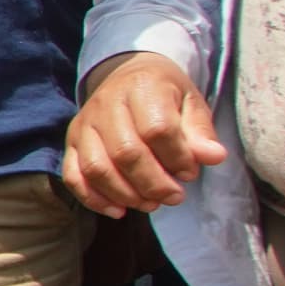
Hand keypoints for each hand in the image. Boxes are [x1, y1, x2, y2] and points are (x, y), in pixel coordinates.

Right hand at [64, 52, 227, 215]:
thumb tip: (214, 157)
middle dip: (153, 184)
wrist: (126, 75)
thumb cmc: (164, 94)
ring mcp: (84, 124)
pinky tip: (119, 210)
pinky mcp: (70, 142)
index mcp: (142, 87)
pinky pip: (73, 176)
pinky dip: (94, 199)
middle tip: (175, 197)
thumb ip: (200, 131)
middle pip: (126, 153)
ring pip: (97, 168)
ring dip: (126, 194)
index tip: (191, 172)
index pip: (157, 129)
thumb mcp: (191, 103)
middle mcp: (106, 103)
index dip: (177, 157)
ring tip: (151, 204)